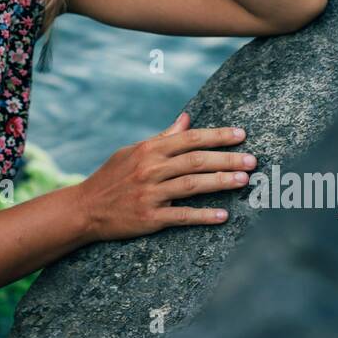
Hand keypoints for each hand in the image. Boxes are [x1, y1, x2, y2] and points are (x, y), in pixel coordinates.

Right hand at [76, 111, 255, 242]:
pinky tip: (223, 216)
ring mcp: (150, 194)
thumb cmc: (111, 177)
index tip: (241, 134)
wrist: (84, 208)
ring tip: (244, 181)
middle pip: (196, 160)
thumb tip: (186, 119)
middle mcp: (150, 169)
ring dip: (221, 182)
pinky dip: (203, 216)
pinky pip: (182, 216)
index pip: (189, 138)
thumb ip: (162, 137)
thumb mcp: (132, 151)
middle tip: (253, 160)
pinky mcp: (150, 218)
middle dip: (227, 159)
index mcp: (148, 150)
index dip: (217, 136)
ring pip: (192, 185)